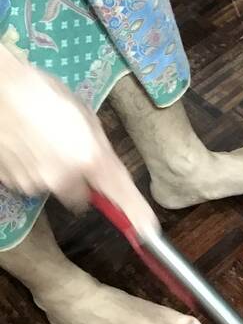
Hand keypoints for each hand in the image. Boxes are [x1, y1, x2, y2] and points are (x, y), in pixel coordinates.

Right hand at [0, 50, 157, 236]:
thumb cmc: (43, 93)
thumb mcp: (84, 116)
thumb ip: (98, 148)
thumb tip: (104, 169)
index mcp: (89, 157)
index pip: (120, 193)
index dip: (136, 213)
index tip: (149, 230)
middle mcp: (64, 178)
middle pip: (81, 197)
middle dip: (81, 182)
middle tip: (71, 153)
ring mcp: (34, 184)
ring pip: (55, 188)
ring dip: (55, 174)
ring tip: (43, 141)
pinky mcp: (12, 185)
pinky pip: (31, 183)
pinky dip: (32, 170)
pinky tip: (26, 146)